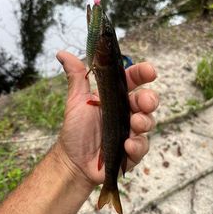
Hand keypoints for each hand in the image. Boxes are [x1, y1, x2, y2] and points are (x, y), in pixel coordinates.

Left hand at [56, 51, 157, 186]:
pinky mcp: (132, 151)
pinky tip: (127, 145)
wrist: (73, 160)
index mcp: (115, 98)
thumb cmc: (76, 129)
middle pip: (147, 101)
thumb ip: (76, 77)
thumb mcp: (76, 101)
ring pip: (148, 122)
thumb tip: (62, 53)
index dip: (142, 74)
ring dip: (144, 121)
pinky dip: (137, 145)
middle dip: (149, 99)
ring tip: (134, 123)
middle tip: (144, 102)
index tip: (149, 71)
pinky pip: (142, 146)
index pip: (133, 81)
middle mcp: (126, 113)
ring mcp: (131, 132)